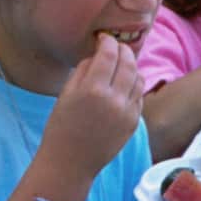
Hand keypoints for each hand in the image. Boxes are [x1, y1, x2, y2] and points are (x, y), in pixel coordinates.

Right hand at [36, 34, 143, 185]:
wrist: (71, 161)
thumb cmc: (61, 127)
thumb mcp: (66, 93)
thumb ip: (83, 70)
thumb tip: (98, 55)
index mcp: (93, 89)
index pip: (109, 55)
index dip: (107, 42)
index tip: (104, 39)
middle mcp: (114, 100)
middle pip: (128, 63)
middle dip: (123, 50)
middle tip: (117, 47)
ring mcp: (127, 112)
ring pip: (138, 79)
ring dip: (132, 67)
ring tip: (122, 64)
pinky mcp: (134, 123)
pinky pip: (139, 96)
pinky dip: (134, 85)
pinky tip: (124, 84)